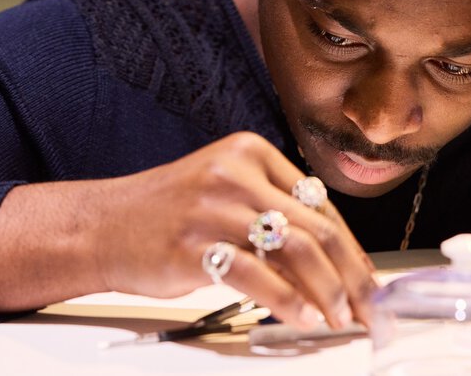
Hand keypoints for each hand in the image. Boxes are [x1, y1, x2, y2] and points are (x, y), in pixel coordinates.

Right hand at [95, 132, 375, 329]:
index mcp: (251, 153)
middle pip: (316, 227)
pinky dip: (287, 301)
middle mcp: (236, 174)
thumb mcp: (226, 192)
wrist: (101, 225)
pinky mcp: (194, 245)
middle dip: (352, 276)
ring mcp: (214, 208)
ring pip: (295, 249)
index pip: (320, 204)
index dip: (352, 248)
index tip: (368, 281)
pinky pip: (257, 275)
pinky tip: (301, 317)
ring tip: (338, 318)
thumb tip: (334, 261)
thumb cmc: (169, 214)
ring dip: (328, 290)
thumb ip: (275, 212)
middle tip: (368, 308)